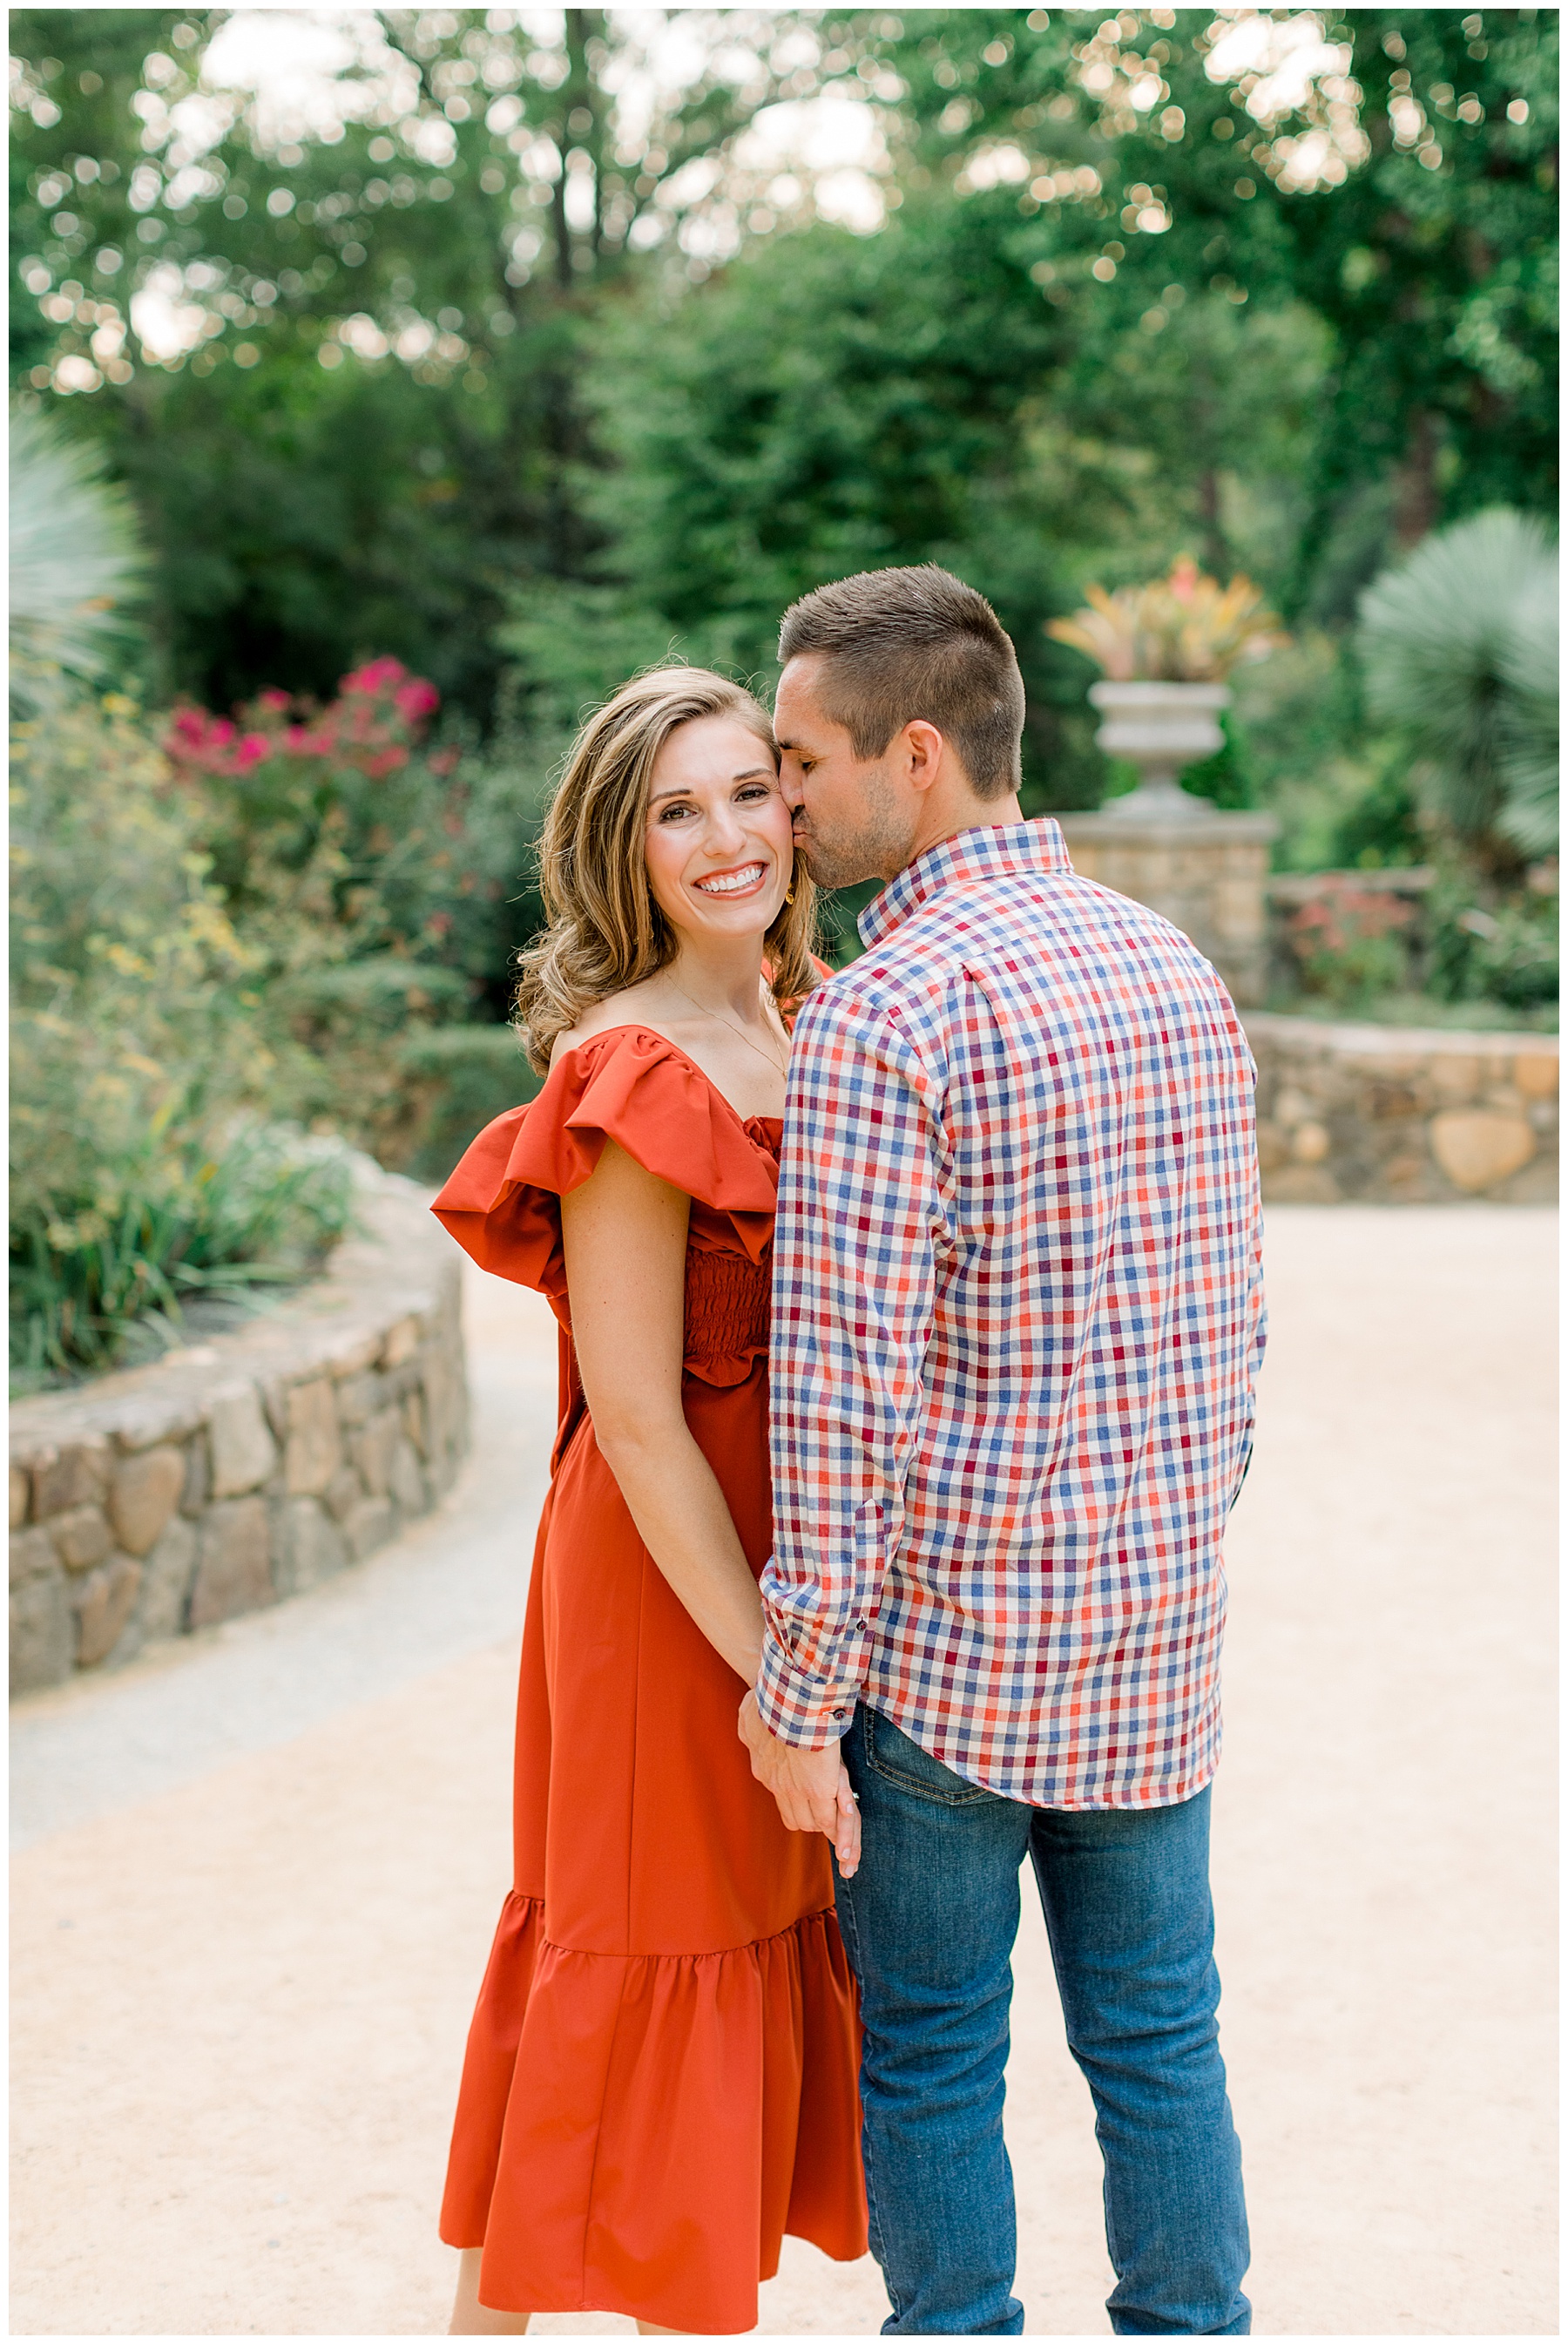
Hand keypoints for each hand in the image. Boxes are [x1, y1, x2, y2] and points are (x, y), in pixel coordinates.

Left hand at [738, 1690, 859, 1878]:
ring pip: (818, 1822)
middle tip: (835, 1842)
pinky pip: (834, 1814)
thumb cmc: (769, 1701)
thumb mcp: (750, 1714)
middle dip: (816, 1827)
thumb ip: (752, 1722)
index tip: (811, 1812)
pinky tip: (850, 1833)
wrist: (786, 1699)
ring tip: (848, 1855)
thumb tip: (747, 1714)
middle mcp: (780, 1786)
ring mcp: (800, 1789)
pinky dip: (844, 1825)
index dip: (799, 1808)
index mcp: (766, 1771)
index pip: (784, 1799)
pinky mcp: (821, 1787)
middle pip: (799, 1819)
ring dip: (834, 1833)